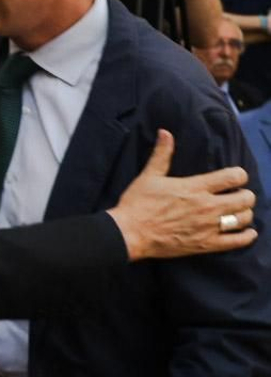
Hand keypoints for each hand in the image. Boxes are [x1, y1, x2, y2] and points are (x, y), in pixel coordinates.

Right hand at [106, 130, 255, 260]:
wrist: (129, 233)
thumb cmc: (138, 203)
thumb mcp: (149, 176)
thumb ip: (162, 154)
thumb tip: (165, 132)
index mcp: (195, 187)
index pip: (234, 177)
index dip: (239, 175)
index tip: (234, 178)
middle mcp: (207, 206)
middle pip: (245, 198)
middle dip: (244, 195)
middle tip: (237, 196)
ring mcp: (208, 227)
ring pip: (243, 218)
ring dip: (244, 214)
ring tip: (237, 213)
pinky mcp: (206, 244)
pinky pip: (237, 241)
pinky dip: (246, 236)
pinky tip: (247, 232)